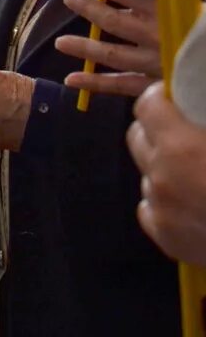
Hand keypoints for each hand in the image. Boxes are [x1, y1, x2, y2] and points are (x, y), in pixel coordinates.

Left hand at [55, 0, 160, 97]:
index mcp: (170, 8)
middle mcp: (158, 35)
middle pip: (112, 21)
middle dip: (88, 8)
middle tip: (67, 0)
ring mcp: (155, 63)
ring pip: (110, 55)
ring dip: (84, 47)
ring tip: (61, 42)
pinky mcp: (157, 86)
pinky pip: (121, 86)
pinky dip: (95, 84)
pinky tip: (72, 80)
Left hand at [129, 83, 205, 265]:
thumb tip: (201, 123)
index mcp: (180, 147)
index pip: (146, 106)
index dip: (160, 99)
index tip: (174, 99)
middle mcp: (160, 177)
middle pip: (137, 138)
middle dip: (155, 129)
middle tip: (182, 131)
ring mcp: (159, 210)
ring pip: (146, 175)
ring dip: (163, 168)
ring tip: (194, 172)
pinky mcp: (164, 238)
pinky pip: (151, 209)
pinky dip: (165, 202)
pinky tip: (191, 203)